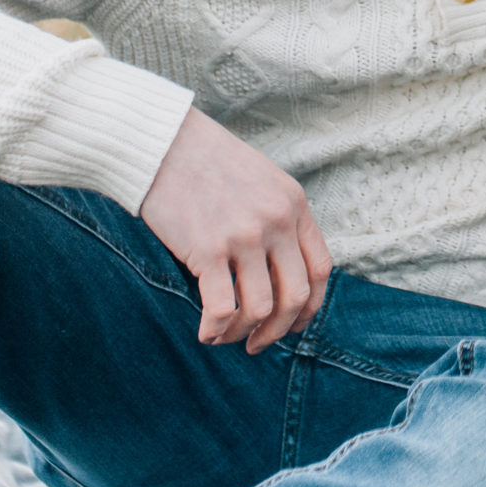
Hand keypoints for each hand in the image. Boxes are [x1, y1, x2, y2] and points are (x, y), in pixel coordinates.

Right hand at [139, 107, 331, 353]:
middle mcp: (277, 221)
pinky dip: (216, 329)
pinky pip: (222, 308)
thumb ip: (277, 217)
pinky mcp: (208, 249)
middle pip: (296, 296)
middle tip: (259, 343)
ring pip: (260, 309)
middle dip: (280, 330)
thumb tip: (278, 269)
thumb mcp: (262, 181)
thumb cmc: (207, 162)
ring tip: (227, 338)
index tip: (294, 323)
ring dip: (245, 334)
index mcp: (294, 204)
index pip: (321, 269)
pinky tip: (207, 332)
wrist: (164, 143)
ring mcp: (244, 236)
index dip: (311, 306)